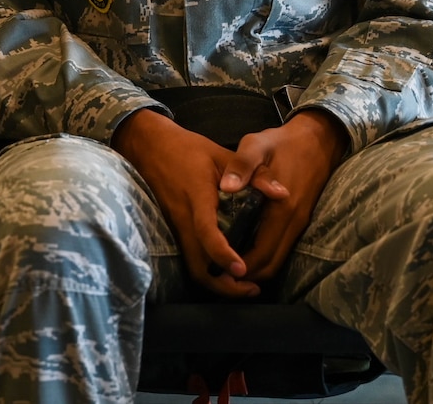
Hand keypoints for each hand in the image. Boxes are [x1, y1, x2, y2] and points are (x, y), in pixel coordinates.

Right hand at [114, 107, 263, 297]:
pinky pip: (189, 256)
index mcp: (197, 197)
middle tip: (250, 288)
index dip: (222, 254)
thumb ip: (254, 175)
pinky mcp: (172, 229)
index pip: (206, 232)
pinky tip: (225, 267)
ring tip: (242, 283)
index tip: (242, 269)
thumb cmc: (187, 148)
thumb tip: (284, 194)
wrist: (148, 145)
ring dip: (216, 281)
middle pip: (196, 265)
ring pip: (192, 265)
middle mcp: (182, 217)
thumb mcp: (223, 154)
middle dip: (223, 285)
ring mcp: (174, 226)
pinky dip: (208, 268)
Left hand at [227, 109, 348, 283]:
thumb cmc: (281, 142)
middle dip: (246, 274)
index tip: (216, 271)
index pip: (261, 254)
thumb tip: (225, 188)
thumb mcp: (256, 145)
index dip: (240, 267)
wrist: (317, 139)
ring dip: (256, 267)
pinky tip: (245, 247)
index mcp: (281, 210)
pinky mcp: (301, 220)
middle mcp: (294, 223)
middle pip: (271, 265)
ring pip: (278, 259)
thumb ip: (241, 166)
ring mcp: (300, 223)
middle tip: (218, 274)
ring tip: (228, 265)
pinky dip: (265, 255)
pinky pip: (282, 248)